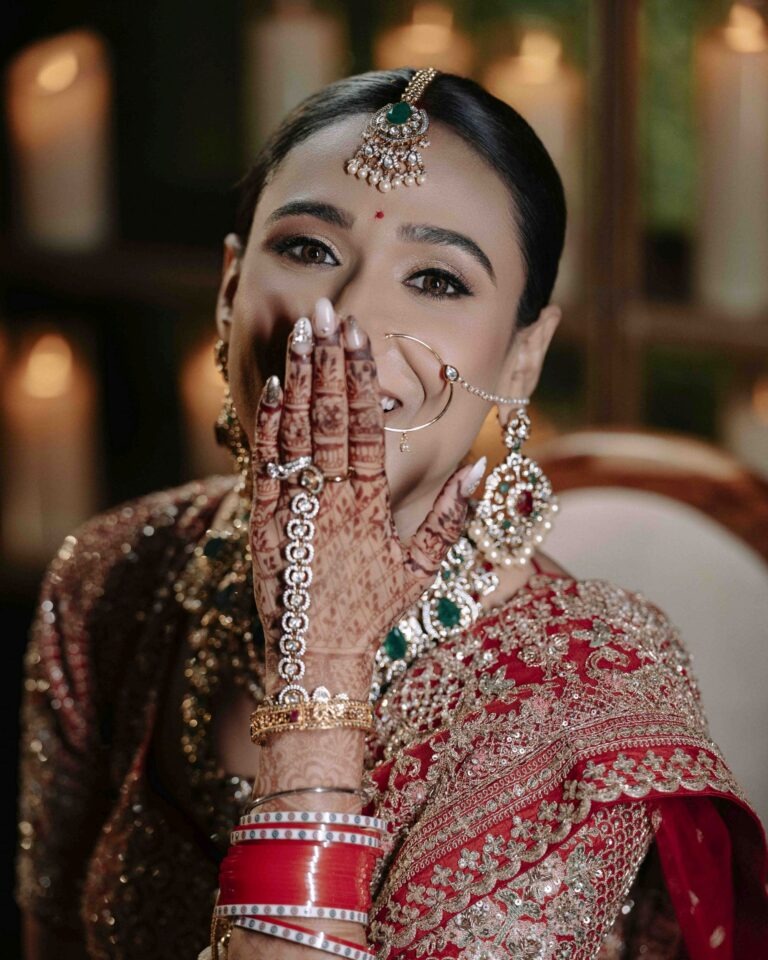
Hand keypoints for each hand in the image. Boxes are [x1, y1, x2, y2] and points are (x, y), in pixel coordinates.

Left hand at [248, 300, 482, 695]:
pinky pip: (265, 466)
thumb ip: (453, 519)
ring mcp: (293, 508)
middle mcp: (330, 500)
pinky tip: (272, 388)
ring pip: (296, 433)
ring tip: (300, 331)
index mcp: (370, 508)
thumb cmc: (371, 615)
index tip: (360, 337)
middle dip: (328, 361)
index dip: (362, 379)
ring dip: (297, 379)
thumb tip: (483, 467)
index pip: (368, 429)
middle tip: (327, 312)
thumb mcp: (423, 572)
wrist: (316, 658)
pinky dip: (269, 426)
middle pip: (330, 418)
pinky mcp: (262, 522)